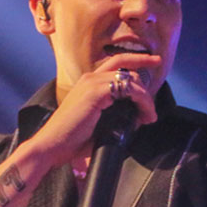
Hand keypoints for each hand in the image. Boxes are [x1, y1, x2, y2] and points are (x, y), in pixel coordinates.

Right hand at [27, 53, 160, 167]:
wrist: (52, 145)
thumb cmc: (71, 140)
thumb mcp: (97, 124)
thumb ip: (115, 117)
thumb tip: (136, 119)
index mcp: (88, 83)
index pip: (116, 64)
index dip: (136, 61)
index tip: (153, 62)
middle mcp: (90, 78)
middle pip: (126, 66)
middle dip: (145, 75)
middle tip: (154, 90)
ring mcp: (92, 83)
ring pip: (131, 80)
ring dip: (145, 98)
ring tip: (149, 116)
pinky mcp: (96, 92)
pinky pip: (128, 89)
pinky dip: (141, 100)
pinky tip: (144, 115)